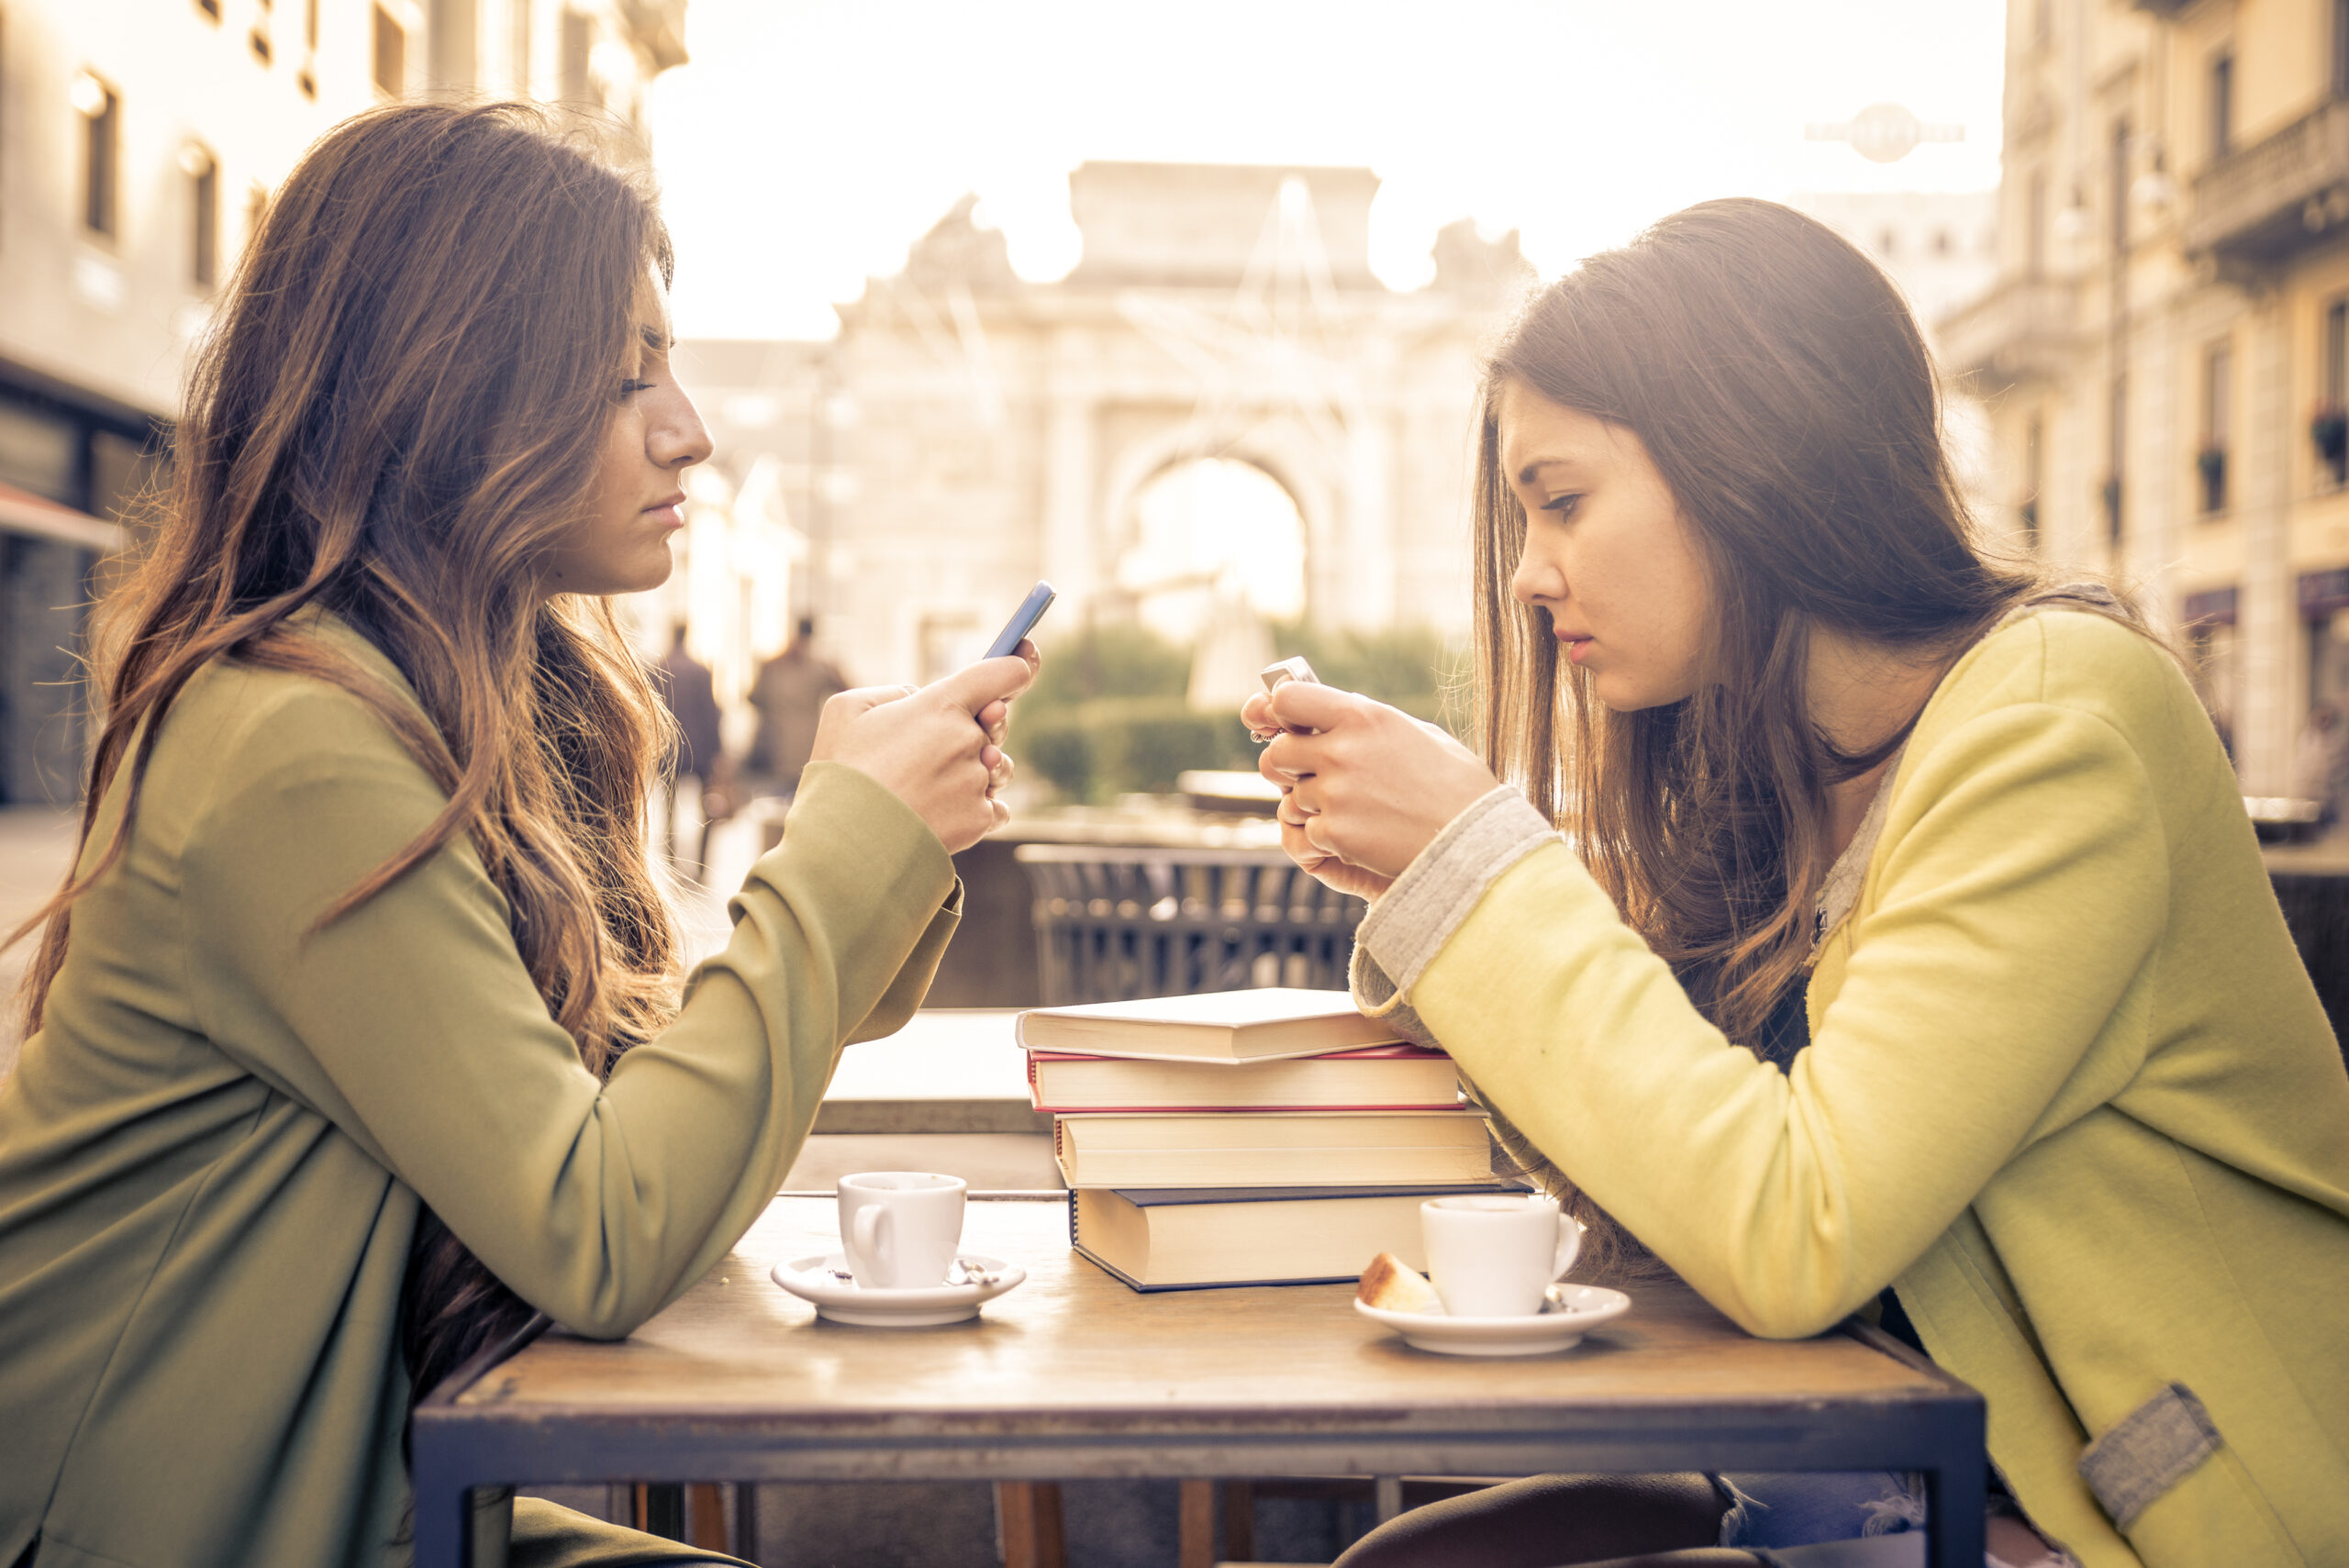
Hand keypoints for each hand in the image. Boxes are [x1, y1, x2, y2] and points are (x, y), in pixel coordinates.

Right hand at [813, 641, 1037, 852]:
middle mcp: (969, 740)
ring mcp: (978, 782)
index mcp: (941, 705)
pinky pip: (995, 808)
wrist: (845, 845)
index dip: (1017, 663)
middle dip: (980, 728)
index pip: (1001, 672)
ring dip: (980, 770)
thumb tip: (918, 700)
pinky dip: (977, 809)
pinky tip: (943, 813)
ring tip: (934, 785)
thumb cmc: (841, 774)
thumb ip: (892, 694)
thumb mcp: (847, 710)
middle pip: (995, 725)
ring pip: (997, 768)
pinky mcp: (980, 819)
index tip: (1025, 657)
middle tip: (945, 742)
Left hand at [1252, 681, 1498, 887]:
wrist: (1476, 841)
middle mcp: (1342, 750)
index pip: (1286, 699)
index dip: (1279, 714)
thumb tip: (1334, 708)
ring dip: (1312, 806)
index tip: (1288, 727)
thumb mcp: (1417, 733)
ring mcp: (1335, 793)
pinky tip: (1363, 836)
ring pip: (1290, 798)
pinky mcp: (1335, 832)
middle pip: (1276, 753)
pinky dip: (1327, 838)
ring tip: (1356, 811)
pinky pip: (1307, 832)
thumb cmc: (1455, 786)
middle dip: (1287, 768)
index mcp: (1362, 716)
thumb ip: (1368, 720)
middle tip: (1311, 777)